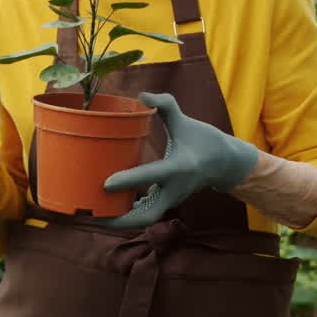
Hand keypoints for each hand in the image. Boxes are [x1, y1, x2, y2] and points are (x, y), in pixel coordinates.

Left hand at [102, 92, 259, 227]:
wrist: (225, 163)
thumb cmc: (203, 139)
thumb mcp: (185, 121)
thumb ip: (166, 105)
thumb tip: (142, 95)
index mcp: (179, 167)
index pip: (151, 176)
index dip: (128, 181)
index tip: (105, 183)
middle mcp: (175, 189)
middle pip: (147, 215)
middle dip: (119, 219)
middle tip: (92, 216)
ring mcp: (172, 199)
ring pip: (145, 218)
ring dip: (119, 220)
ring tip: (91, 216)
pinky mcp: (167, 201)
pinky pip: (146, 213)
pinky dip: (126, 214)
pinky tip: (105, 209)